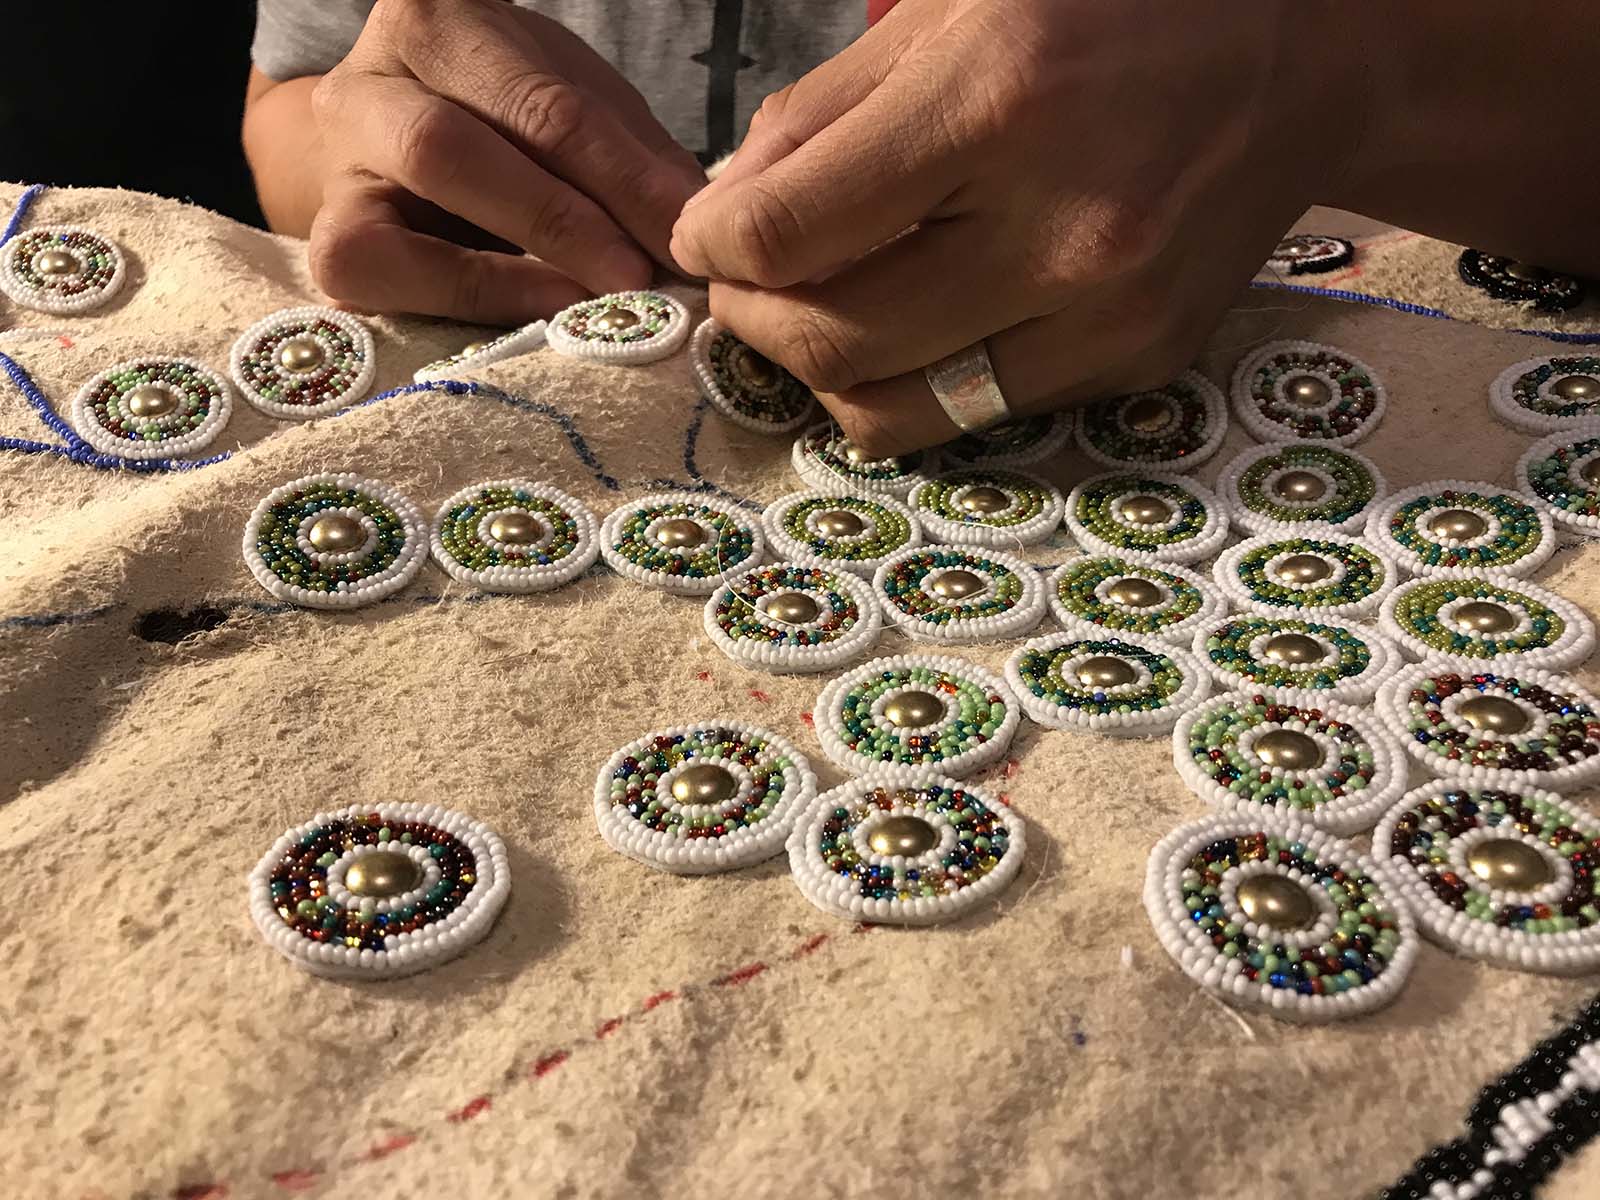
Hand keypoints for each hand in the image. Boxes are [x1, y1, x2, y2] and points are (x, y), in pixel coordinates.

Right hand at [309, 0, 706, 323]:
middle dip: (559, 222)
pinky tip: (542, 313)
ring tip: (593, 302)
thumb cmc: (504, 111)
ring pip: (396, 227)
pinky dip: (470, 300)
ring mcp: (338, 169)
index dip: (619, 176)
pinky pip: (382, 278)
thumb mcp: (573, 99)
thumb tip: (692, 218)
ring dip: (509, 272)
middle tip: (638, 275)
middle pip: (451, 152)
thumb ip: (629, 153)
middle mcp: (366, 86)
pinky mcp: (330, 243)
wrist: (405, 133)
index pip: (538, 105)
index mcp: (435, 21)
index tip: (686, 230)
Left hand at [670, 0, 1361, 453]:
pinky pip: (975, 414)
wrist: (1301, 54)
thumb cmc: (1113, 8)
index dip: (715, 247)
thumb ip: (821, 117)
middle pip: (831, 342)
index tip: (708, 236)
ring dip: (821, 375)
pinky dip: (913, 383)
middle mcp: (1063, 228)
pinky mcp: (1136, 363)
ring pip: (895, 413)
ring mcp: (1109, 314)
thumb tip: (725, 217)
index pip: (789, 233)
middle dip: (754, 320)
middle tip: (746, 283)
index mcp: (999, 105)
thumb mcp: (951, 11)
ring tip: (815, 312)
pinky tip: (914, 322)